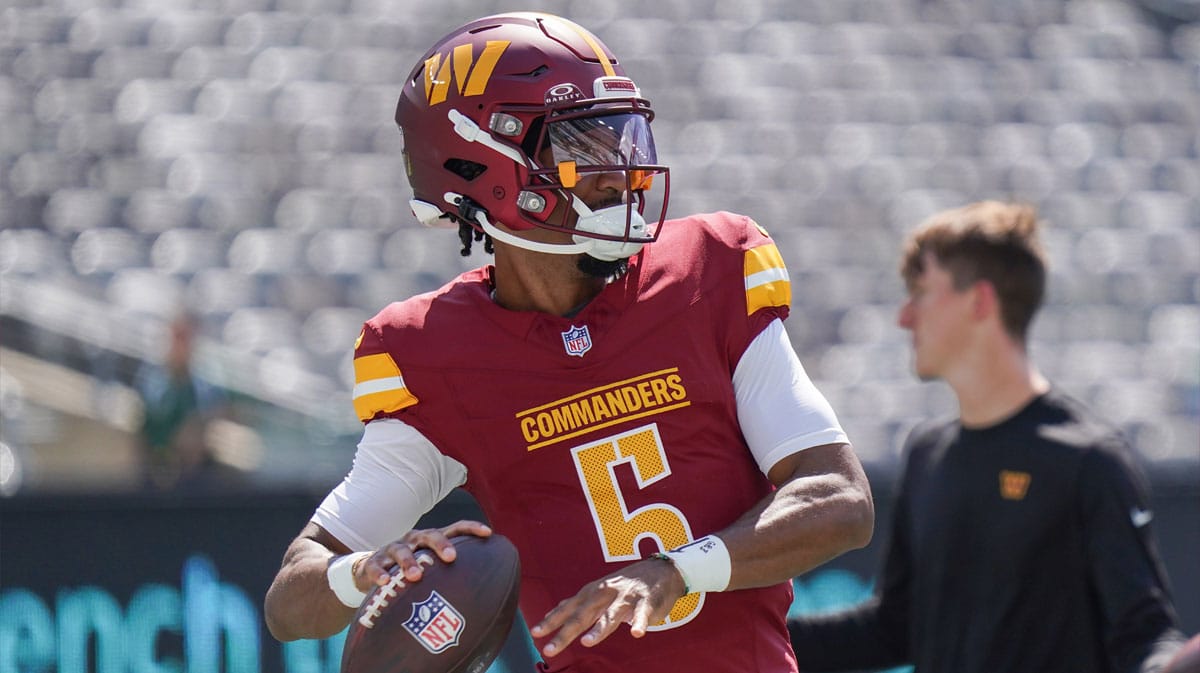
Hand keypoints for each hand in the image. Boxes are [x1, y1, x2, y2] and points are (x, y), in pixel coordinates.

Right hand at [356, 520, 491, 590]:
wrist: (369, 570)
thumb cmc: (409, 570)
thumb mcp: (429, 566)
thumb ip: (450, 573)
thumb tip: (483, 590)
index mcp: (430, 540)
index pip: (454, 529)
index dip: (470, 528)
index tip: (488, 533)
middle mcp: (413, 541)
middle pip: (428, 536)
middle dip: (440, 544)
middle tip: (451, 557)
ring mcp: (392, 550)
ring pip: (401, 551)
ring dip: (409, 562)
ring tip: (416, 576)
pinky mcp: (373, 563)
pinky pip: (375, 567)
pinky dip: (379, 573)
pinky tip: (384, 582)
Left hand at [530, 556, 686, 657]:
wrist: (661, 570)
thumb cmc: (625, 585)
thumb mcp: (597, 591)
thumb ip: (577, 605)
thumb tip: (551, 616)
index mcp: (592, 592)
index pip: (568, 608)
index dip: (551, 620)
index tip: (535, 632)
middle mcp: (605, 593)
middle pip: (583, 615)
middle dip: (565, 632)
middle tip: (550, 649)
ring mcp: (626, 596)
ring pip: (611, 614)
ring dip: (599, 628)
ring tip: (588, 642)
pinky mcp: (647, 600)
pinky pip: (643, 613)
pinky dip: (639, 622)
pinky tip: (636, 633)